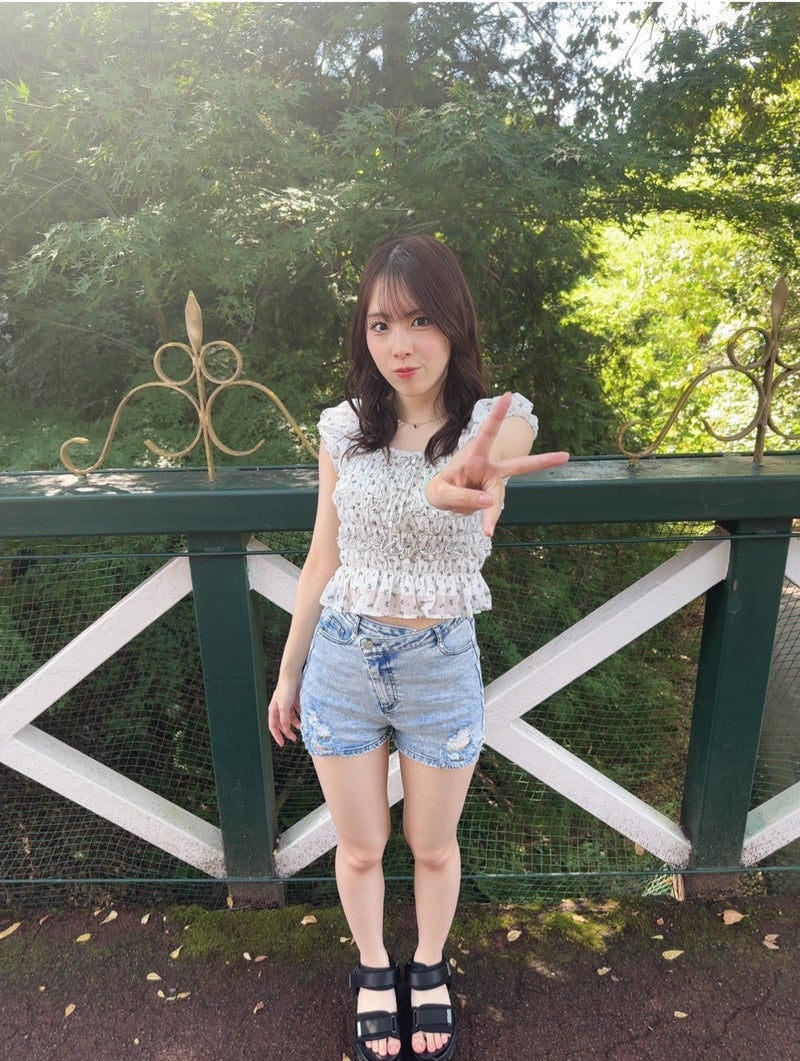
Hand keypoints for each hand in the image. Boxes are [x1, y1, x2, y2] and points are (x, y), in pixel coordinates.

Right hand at [268, 677, 301, 746]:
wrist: (293, 675)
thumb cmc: (285, 688)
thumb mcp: (284, 707)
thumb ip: (284, 719)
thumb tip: (286, 730)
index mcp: (273, 710)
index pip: (273, 726)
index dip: (277, 736)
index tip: (282, 744)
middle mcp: (280, 708)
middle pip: (283, 723)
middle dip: (288, 732)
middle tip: (294, 738)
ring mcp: (288, 704)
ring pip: (292, 718)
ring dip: (296, 724)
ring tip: (303, 727)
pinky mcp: (296, 700)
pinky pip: (298, 711)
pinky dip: (301, 716)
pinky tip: (305, 718)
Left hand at [425, 392, 569, 535]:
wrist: (441, 498)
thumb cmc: (440, 489)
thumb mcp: (441, 493)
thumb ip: (462, 497)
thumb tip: (490, 502)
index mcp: (473, 457)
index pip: (486, 433)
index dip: (497, 415)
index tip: (507, 396)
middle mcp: (488, 468)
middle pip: (518, 466)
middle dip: (542, 461)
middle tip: (566, 456)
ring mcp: (492, 484)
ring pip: (498, 499)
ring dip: (492, 515)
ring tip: (488, 531)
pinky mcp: (492, 497)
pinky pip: (492, 512)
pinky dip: (488, 522)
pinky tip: (487, 531)